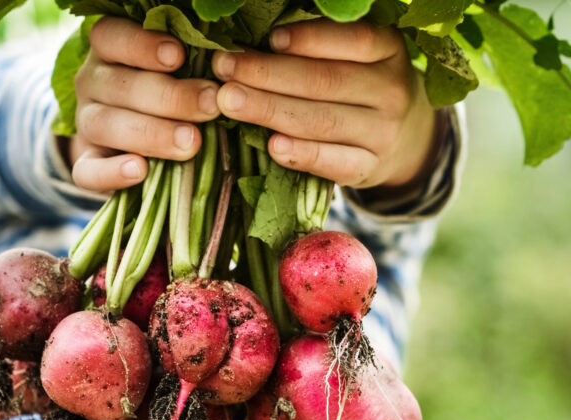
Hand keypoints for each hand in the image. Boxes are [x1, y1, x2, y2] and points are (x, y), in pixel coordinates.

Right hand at [70, 17, 219, 191]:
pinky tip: (140, 170)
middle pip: (118, 85)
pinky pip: (88, 170)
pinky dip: (112, 172)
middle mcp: (91, 82)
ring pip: (104, 124)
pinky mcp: (86, 163)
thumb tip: (227, 66)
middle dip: (168, 97)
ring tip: (191, 142)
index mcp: (109, 49)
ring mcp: (86, 123)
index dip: (142, 45)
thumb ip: (192, 64)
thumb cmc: (169, 92)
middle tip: (210, 106)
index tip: (179, 56)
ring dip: (151, 134)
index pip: (111, 36)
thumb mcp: (177, 71)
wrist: (135, 143)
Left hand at [211, 20, 436, 188]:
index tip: (269, 39)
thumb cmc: (363, 87)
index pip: (352, 41)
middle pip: (325, 81)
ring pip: (321, 121)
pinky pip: (332, 162)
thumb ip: (317, 50)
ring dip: (269, 111)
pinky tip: (271, 146)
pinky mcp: (369, 168)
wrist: (408, 139)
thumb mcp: (357, 58)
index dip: (308, 39)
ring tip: (229, 101)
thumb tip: (254, 41)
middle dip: (267, 75)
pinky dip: (301, 155)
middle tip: (224, 69)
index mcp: (389, 50)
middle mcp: (391, 91)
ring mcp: (383, 133)